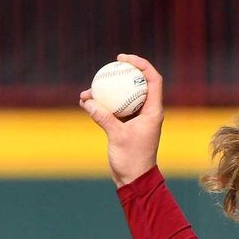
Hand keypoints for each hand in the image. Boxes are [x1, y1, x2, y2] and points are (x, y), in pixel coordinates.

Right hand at [79, 53, 164, 187]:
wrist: (134, 179)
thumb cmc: (132, 159)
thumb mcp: (117, 136)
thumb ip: (104, 118)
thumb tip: (88, 102)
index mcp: (153, 111)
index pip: (153, 80)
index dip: (142, 64)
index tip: (125, 59)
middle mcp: (147, 112)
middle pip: (138, 84)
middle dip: (124, 73)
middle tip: (110, 65)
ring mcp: (136, 119)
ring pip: (123, 97)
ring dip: (107, 92)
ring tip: (88, 90)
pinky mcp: (125, 126)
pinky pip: (113, 110)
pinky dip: (101, 105)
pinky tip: (85, 102)